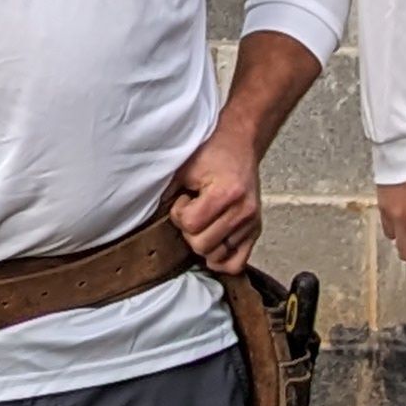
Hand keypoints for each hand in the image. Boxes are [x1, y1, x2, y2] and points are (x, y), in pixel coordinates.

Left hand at [169, 117, 268, 273]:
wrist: (239, 142)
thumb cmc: (210, 152)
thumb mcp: (184, 167)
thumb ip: (167, 194)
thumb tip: (149, 218)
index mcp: (228, 192)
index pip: (191, 224)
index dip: (179, 213)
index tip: (184, 197)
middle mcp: (244, 211)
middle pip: (203, 245)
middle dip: (190, 230)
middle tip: (194, 209)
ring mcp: (252, 223)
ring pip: (217, 256)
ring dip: (204, 242)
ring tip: (205, 220)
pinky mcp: (255, 230)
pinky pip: (237, 263)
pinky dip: (221, 259)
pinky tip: (213, 243)